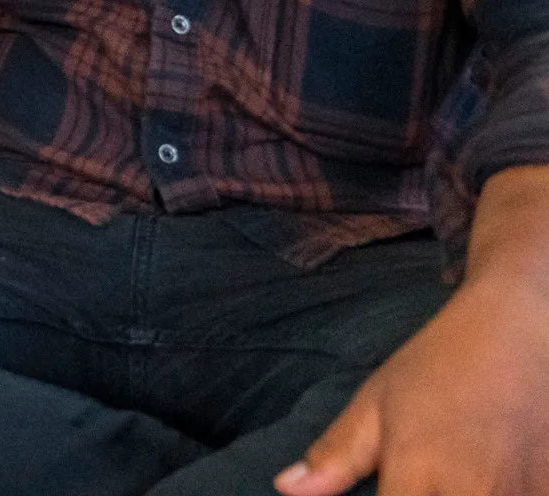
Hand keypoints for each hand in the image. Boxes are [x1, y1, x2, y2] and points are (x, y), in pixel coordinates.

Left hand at [275, 274, 548, 495]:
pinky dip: (502, 495)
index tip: (385, 492)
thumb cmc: (442, 364)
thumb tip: (286, 488)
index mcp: (418, 476)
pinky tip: (488, 477)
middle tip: (417, 482)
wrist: (525, 331)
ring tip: (451, 471)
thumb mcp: (377, 403)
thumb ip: (335, 455)